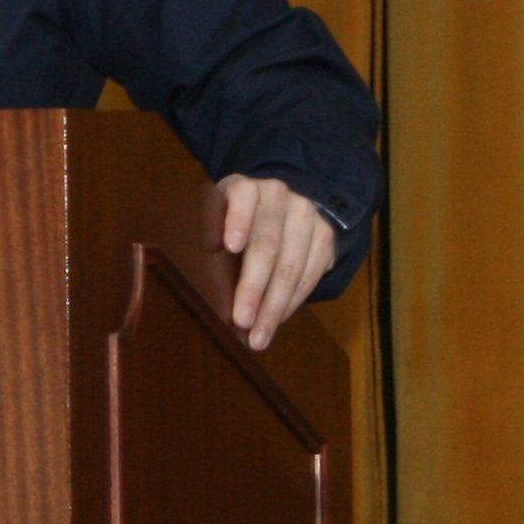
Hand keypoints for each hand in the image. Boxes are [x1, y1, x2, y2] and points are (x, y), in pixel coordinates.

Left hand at [217, 175, 336, 350]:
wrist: (282, 202)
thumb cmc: (235, 218)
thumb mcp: (218, 213)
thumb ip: (211, 234)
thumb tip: (198, 279)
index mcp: (246, 187)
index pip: (242, 198)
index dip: (237, 220)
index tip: (229, 246)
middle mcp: (279, 196)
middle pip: (268, 245)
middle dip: (254, 287)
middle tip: (241, 320)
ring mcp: (307, 215)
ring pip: (292, 266)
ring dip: (275, 306)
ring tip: (258, 336)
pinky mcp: (326, 235)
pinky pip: (310, 275)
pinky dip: (292, 302)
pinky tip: (277, 321)